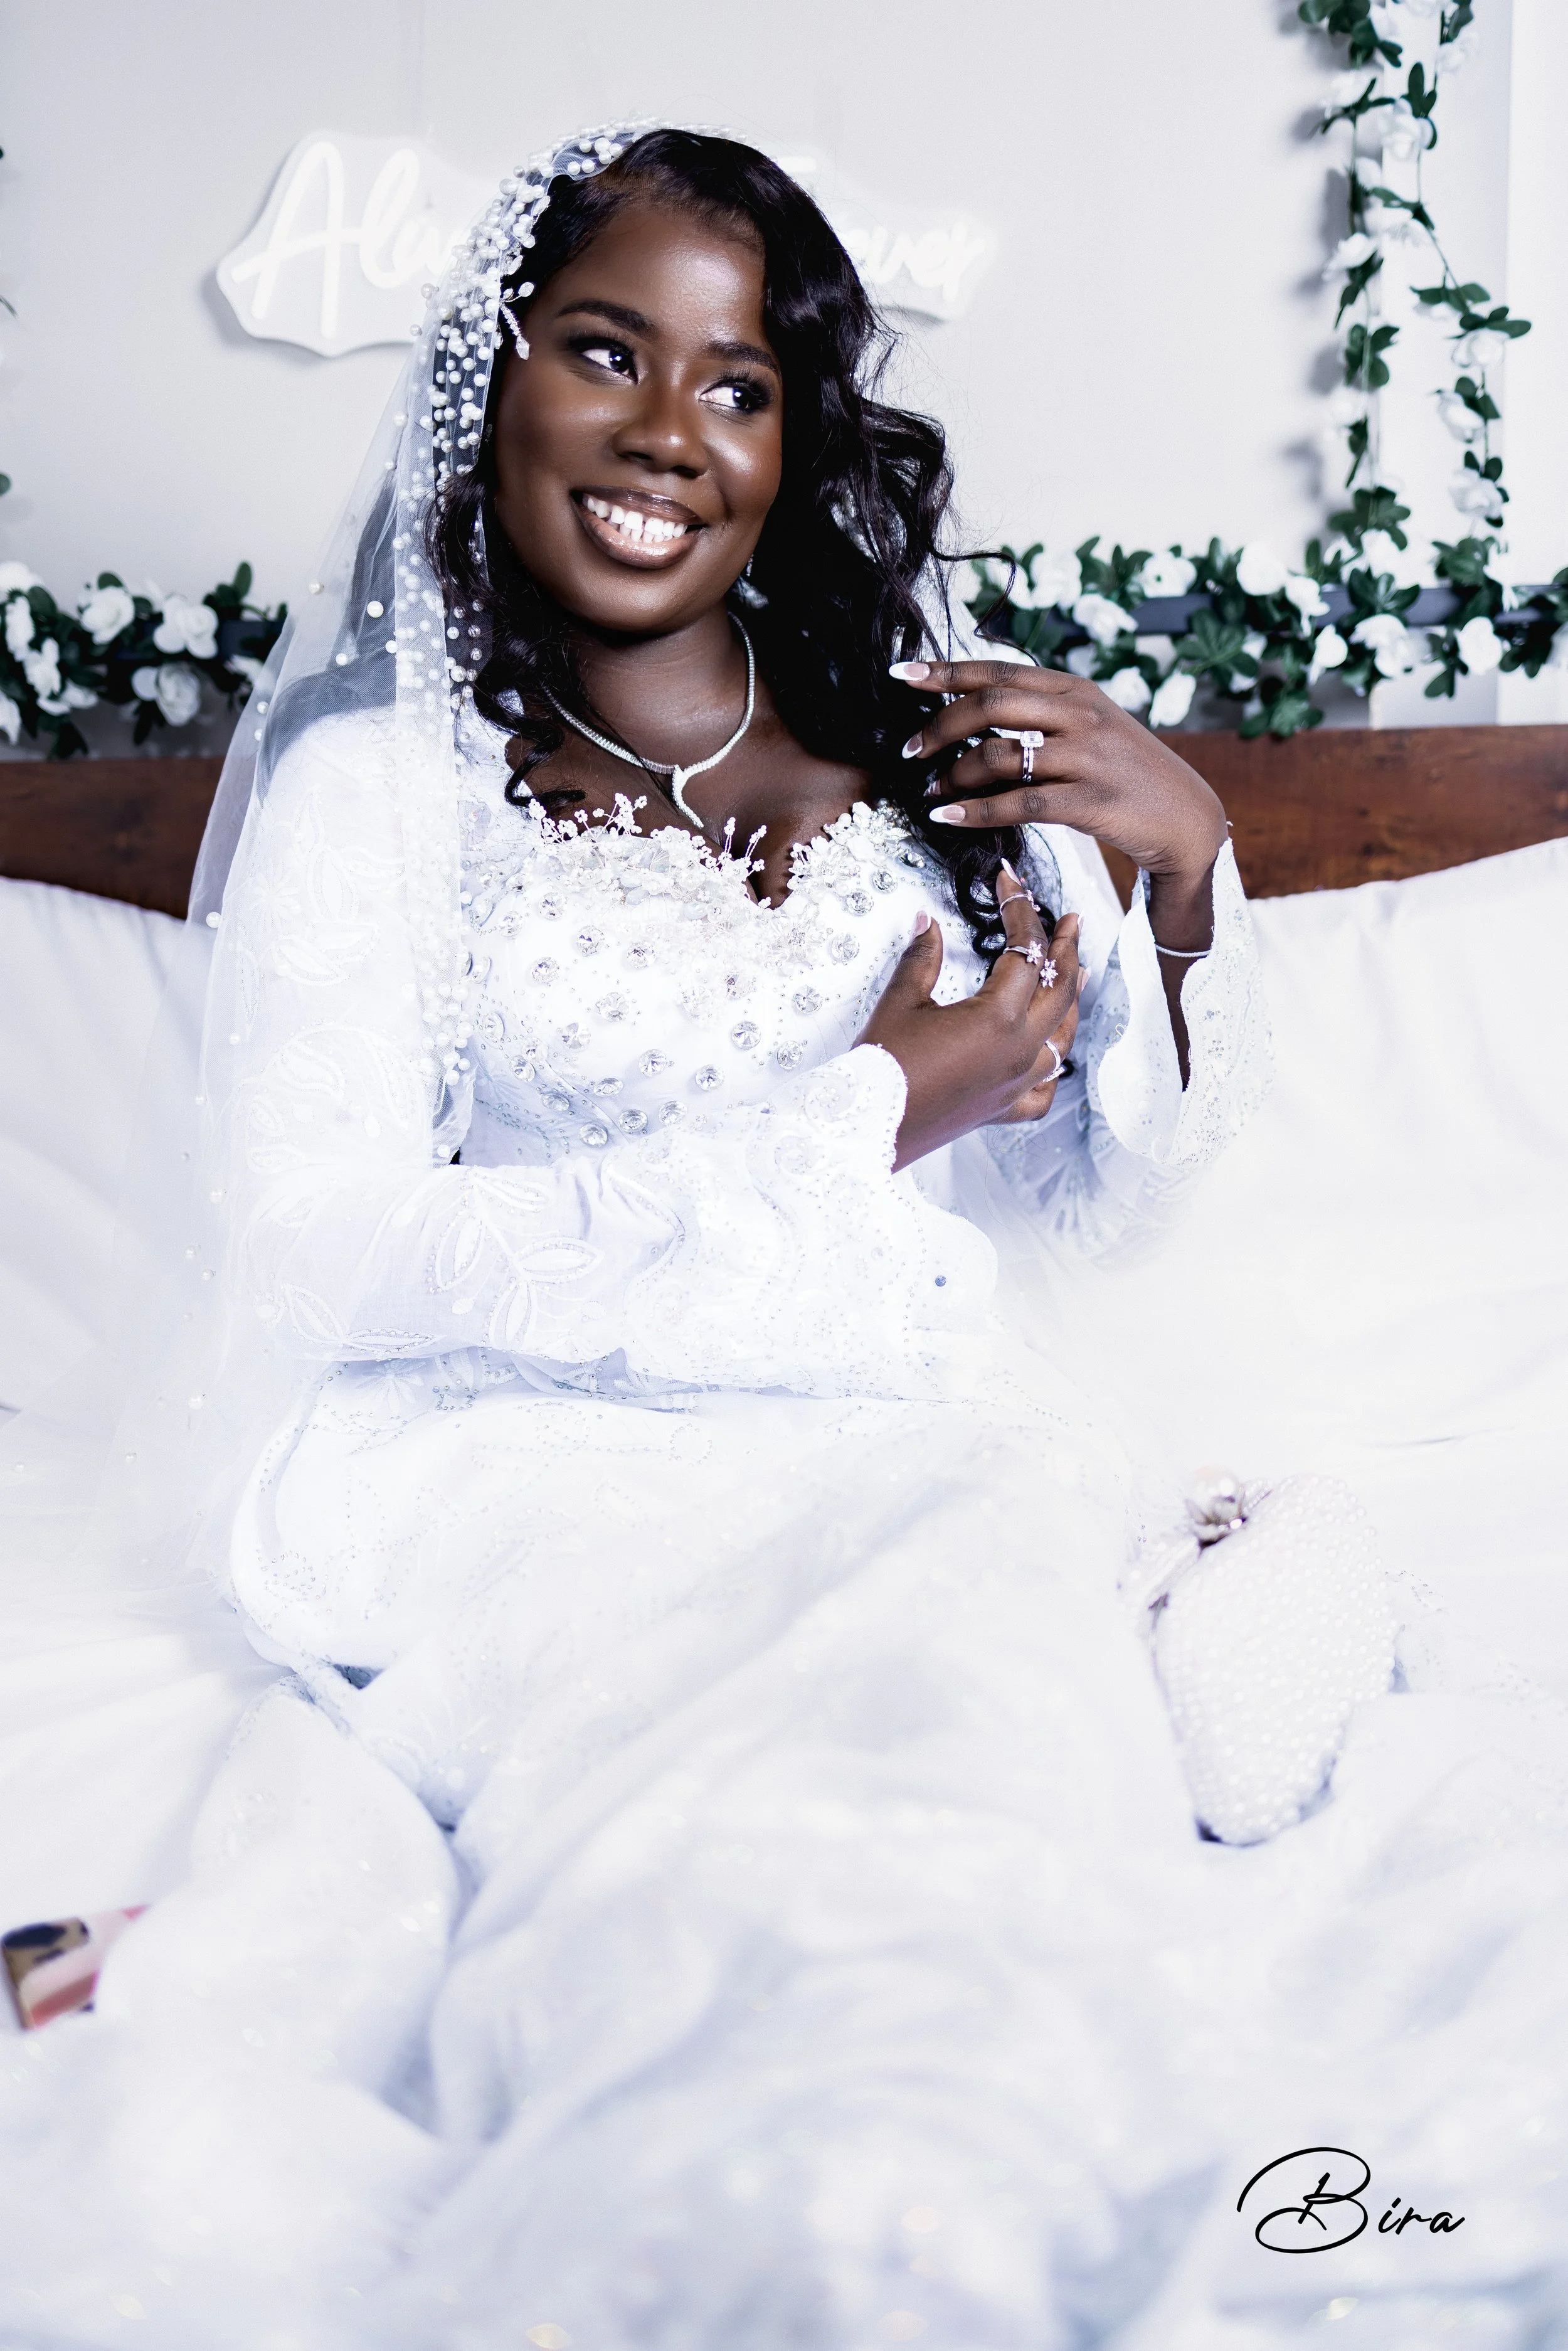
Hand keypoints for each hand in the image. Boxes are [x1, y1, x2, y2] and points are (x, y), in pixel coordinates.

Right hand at [858, 867, 1083, 1170]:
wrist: (866, 1126)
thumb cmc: (880, 1069)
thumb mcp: (900, 1002)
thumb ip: (922, 959)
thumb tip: (927, 923)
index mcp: (998, 1018)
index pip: (1025, 951)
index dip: (1020, 910)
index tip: (1011, 883)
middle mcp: (1018, 1051)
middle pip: (1060, 989)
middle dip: (1066, 949)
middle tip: (1070, 921)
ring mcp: (1016, 1083)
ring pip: (1063, 1035)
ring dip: (1071, 1000)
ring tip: (1077, 973)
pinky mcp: (1004, 1109)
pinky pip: (1045, 1088)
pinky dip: (1053, 1066)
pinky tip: (1050, 1053)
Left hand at [892, 657, 1227, 889]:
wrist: (1185, 817)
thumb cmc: (1125, 773)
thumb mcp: (1089, 728)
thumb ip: (1039, 716)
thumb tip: (969, 715)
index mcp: (1075, 690)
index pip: (999, 672)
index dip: (944, 671)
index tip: (901, 674)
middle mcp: (1081, 716)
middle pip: (992, 706)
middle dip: (939, 726)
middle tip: (909, 750)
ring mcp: (1089, 757)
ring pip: (1001, 756)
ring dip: (954, 776)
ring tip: (931, 791)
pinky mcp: (1092, 801)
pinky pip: (1020, 804)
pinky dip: (976, 812)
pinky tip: (949, 817)